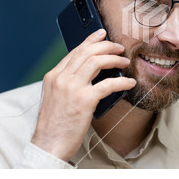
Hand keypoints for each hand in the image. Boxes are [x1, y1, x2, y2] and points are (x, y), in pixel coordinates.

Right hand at [31, 29, 135, 161]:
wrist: (48, 145)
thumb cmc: (55, 124)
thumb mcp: (55, 97)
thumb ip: (68, 82)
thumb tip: (91, 73)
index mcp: (53, 76)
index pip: (74, 51)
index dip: (91, 40)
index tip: (102, 34)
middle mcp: (61, 78)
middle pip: (87, 52)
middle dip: (107, 46)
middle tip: (120, 48)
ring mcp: (72, 88)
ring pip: (97, 61)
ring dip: (115, 59)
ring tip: (125, 61)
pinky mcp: (84, 100)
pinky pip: (108, 84)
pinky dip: (122, 81)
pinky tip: (130, 82)